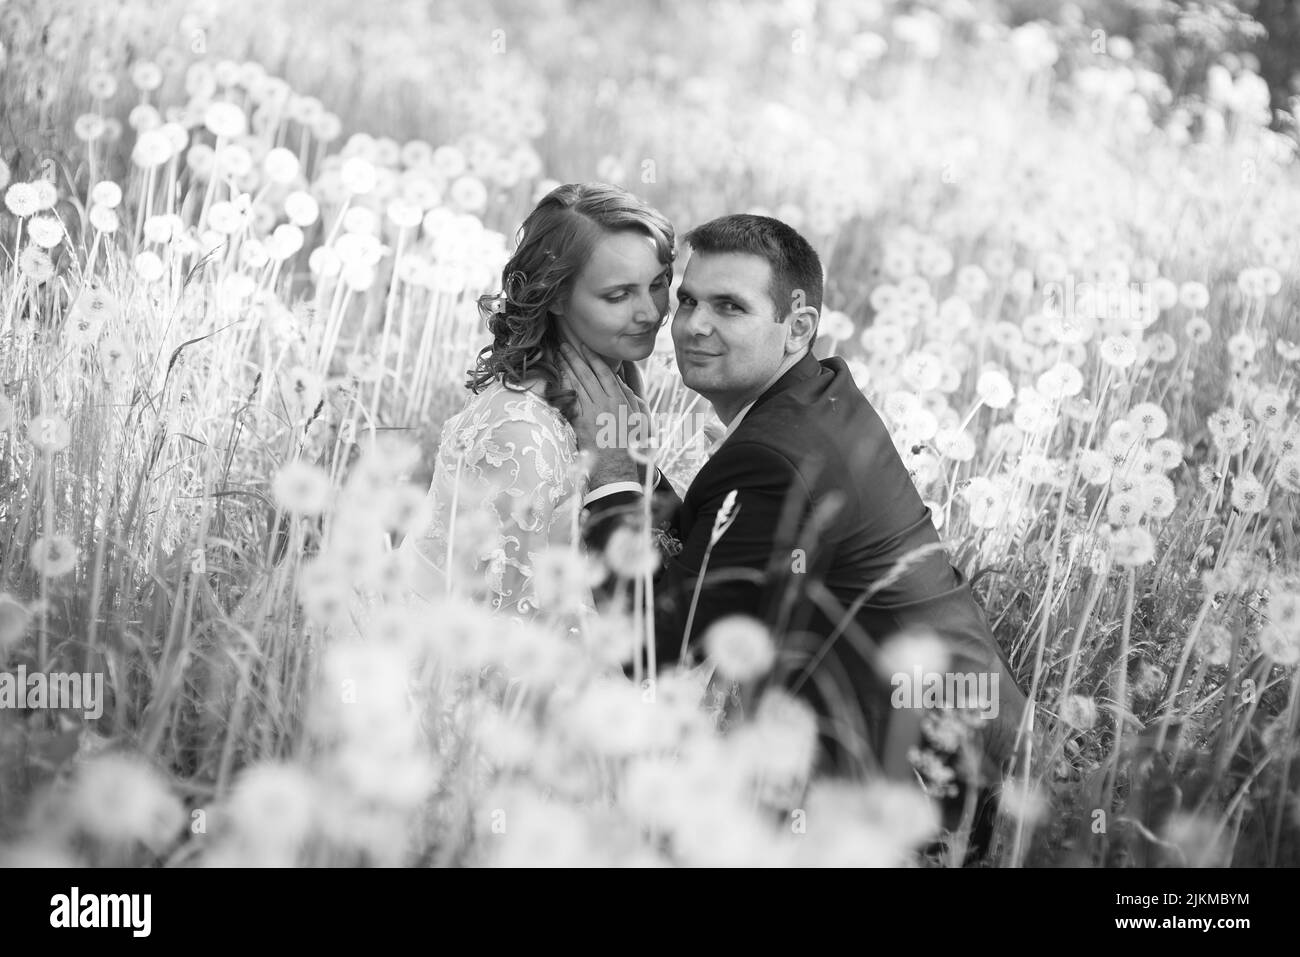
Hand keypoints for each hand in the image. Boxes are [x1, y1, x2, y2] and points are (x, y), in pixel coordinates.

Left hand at [557, 338, 638, 486]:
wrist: (617, 466)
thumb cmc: (629, 443)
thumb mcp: (636, 417)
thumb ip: (628, 396)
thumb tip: (619, 381)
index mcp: (620, 400)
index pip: (604, 372)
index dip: (593, 357)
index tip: (584, 346)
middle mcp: (605, 403)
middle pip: (587, 374)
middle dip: (575, 357)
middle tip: (565, 344)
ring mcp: (591, 412)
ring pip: (577, 383)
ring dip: (566, 367)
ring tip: (559, 354)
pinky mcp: (580, 422)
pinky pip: (570, 399)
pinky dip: (564, 385)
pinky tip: (558, 376)